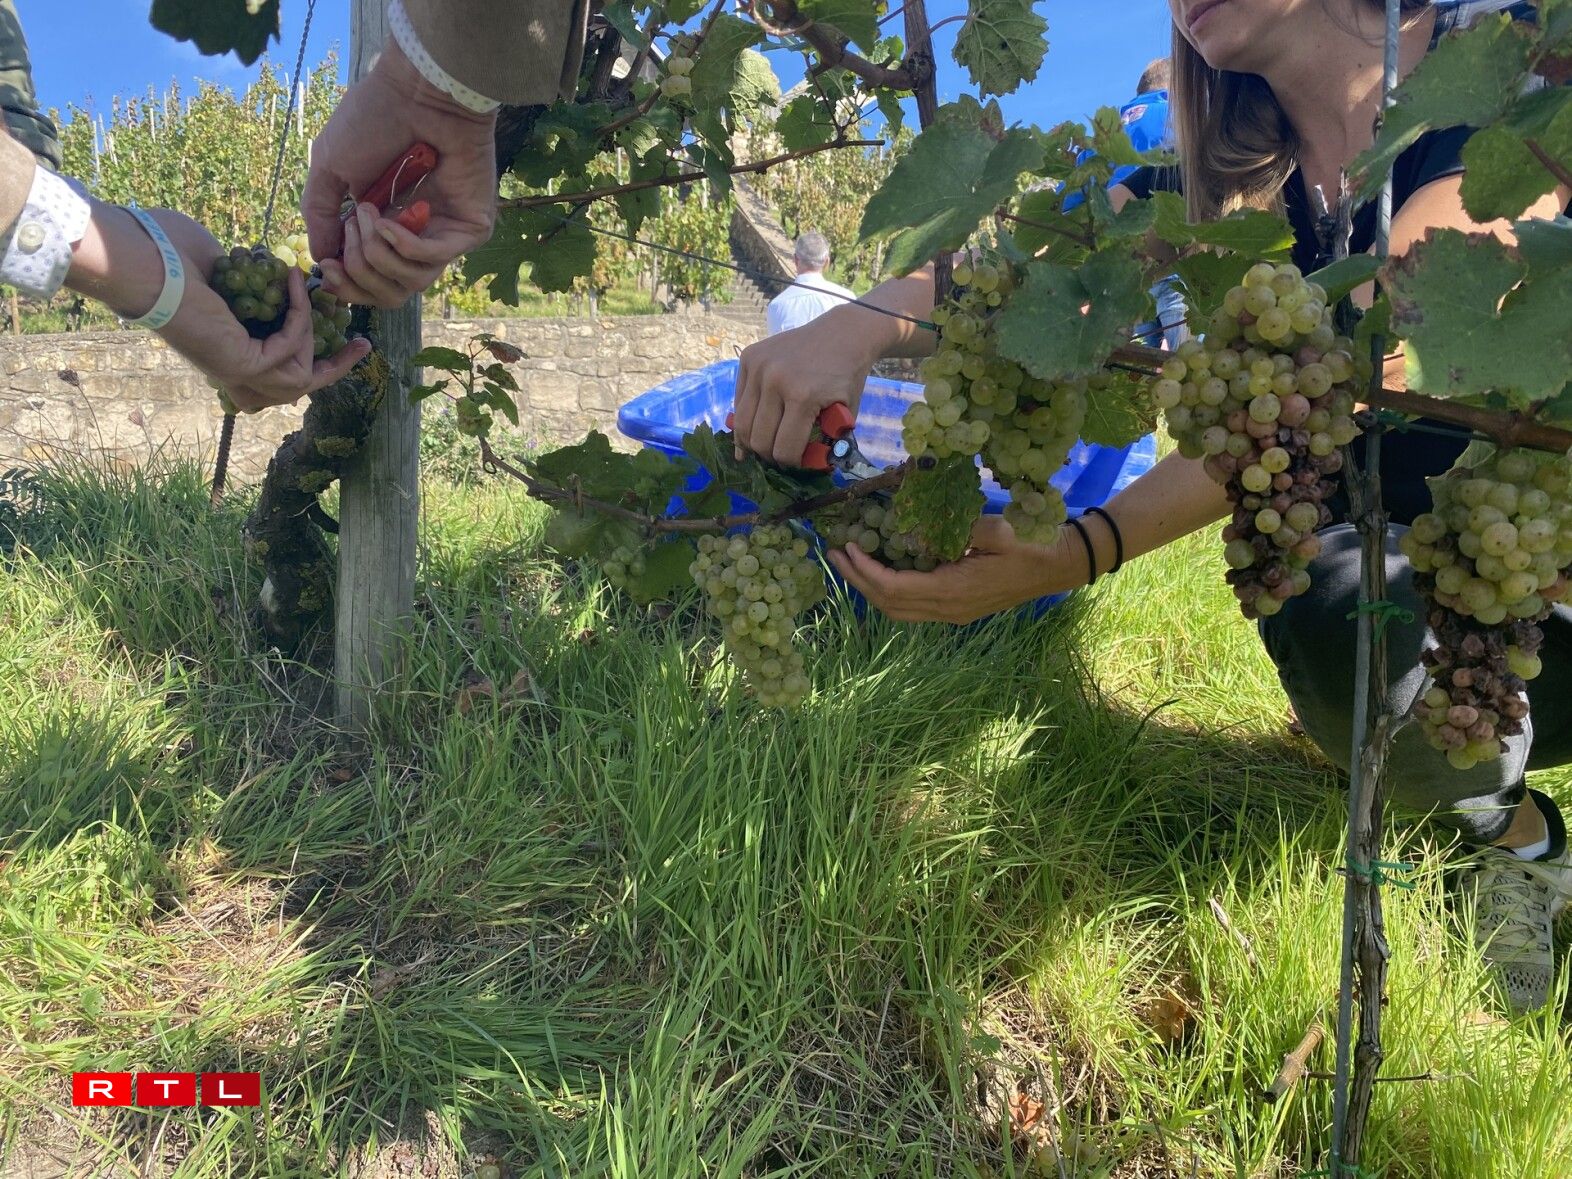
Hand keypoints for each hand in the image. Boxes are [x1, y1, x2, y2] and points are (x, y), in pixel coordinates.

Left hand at [68, 206, 369, 410]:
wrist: (141, 263)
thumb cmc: (170, 259)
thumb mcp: (226, 276)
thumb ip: (255, 288)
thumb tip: (280, 282)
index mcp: (225, 356)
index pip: (279, 375)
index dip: (316, 365)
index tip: (347, 346)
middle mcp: (230, 374)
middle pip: (298, 387)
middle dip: (335, 367)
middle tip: (363, 345)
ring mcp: (236, 375)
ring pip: (301, 373)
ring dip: (311, 331)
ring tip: (310, 294)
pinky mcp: (243, 365)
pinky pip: (292, 345)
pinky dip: (299, 312)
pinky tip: (293, 282)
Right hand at [303, 41, 497, 307]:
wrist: (416, 91)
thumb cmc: (373, 120)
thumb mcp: (331, 169)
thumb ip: (322, 216)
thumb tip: (320, 259)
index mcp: (388, 226)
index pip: (373, 283)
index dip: (347, 286)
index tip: (327, 269)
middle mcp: (419, 236)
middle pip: (392, 293)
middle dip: (360, 270)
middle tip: (351, 229)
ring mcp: (447, 234)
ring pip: (411, 282)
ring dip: (376, 252)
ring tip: (367, 214)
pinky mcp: (471, 229)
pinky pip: (431, 259)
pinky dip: (402, 244)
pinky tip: (387, 221)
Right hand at [733, 311, 880, 466]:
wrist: (842, 334)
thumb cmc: (847, 377)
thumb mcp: (845, 414)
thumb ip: (824, 442)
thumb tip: (800, 469)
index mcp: (803, 396)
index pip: (784, 449)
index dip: (790, 464)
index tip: (795, 463)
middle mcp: (774, 380)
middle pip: (758, 440)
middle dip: (769, 455)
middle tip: (779, 456)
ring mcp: (758, 366)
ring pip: (742, 423)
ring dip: (752, 440)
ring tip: (764, 445)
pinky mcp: (748, 357)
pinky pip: (739, 400)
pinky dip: (747, 416)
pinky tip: (759, 421)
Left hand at [828, 515, 1080, 623]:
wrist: (1060, 565)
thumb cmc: (1033, 545)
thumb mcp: (1000, 532)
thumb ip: (963, 531)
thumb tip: (925, 530)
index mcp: (954, 591)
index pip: (896, 588)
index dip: (866, 570)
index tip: (847, 547)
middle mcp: (948, 609)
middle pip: (889, 603)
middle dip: (857, 580)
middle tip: (833, 554)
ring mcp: (953, 612)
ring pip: (898, 610)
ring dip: (870, 588)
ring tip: (848, 563)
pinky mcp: (957, 608)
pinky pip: (913, 607)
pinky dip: (890, 591)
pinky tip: (882, 570)